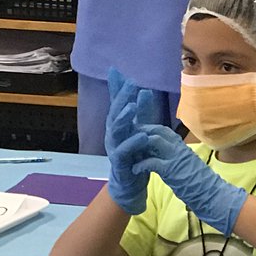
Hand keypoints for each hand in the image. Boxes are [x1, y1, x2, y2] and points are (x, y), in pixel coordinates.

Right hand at [104, 67, 159, 214]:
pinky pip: (124, 151)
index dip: (118, 89)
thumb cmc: (133, 154)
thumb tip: (142, 88)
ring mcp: (114, 148)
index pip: (116, 103)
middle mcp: (112, 134)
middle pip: (114, 113)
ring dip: (124, 117)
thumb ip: (139, 111)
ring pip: (116, 130)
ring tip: (133, 106)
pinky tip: (143, 135)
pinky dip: (133, 143)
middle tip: (131, 85)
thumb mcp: (137, 128)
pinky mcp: (120, 163)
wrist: (129, 184)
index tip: (118, 72)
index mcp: (116, 125)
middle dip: (122, 98)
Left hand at [132, 124, 246, 234]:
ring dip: (138, 145)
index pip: (163, 130)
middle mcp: (179, 148)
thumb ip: (175, 156)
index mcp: (182, 146)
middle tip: (127, 138)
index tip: (137, 133)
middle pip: (156, 131)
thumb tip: (162, 154)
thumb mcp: (187, 164)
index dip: (148, 130)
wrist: (214, 197)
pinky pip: (152, 162)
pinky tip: (134, 169)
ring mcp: (176, 157)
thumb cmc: (201, 184)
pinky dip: (141, 164)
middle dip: (140, 132)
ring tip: (127, 151)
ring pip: (153, 141)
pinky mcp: (172, 170)